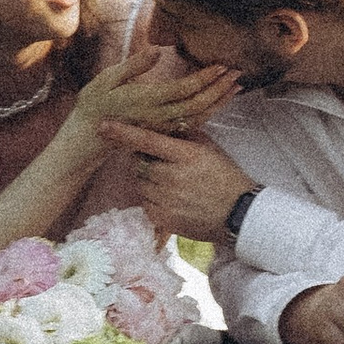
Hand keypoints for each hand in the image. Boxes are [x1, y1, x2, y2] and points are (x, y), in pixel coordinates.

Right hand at [68, 43, 237, 147]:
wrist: (89, 136)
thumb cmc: (96, 103)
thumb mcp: (107, 79)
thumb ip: (134, 65)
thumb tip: (157, 50)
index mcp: (147, 100)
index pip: (184, 89)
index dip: (205, 77)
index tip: (221, 64)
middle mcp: (158, 116)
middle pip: (198, 103)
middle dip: (220, 88)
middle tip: (238, 71)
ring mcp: (162, 126)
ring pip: (199, 116)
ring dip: (220, 101)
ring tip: (237, 86)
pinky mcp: (164, 131)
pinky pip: (192, 123)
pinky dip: (210, 111)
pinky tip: (220, 101)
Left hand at [96, 124, 258, 241]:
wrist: (239, 215)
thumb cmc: (226, 178)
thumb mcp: (210, 150)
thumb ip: (185, 136)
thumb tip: (163, 124)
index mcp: (185, 156)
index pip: (147, 141)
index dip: (123, 133)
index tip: (103, 126)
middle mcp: (172, 177)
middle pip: (139, 163)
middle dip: (144, 160)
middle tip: (162, 163)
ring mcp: (167, 200)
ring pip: (140, 184)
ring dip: (149, 181)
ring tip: (172, 184)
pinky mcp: (163, 219)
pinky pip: (145, 203)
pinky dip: (153, 199)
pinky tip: (173, 199)